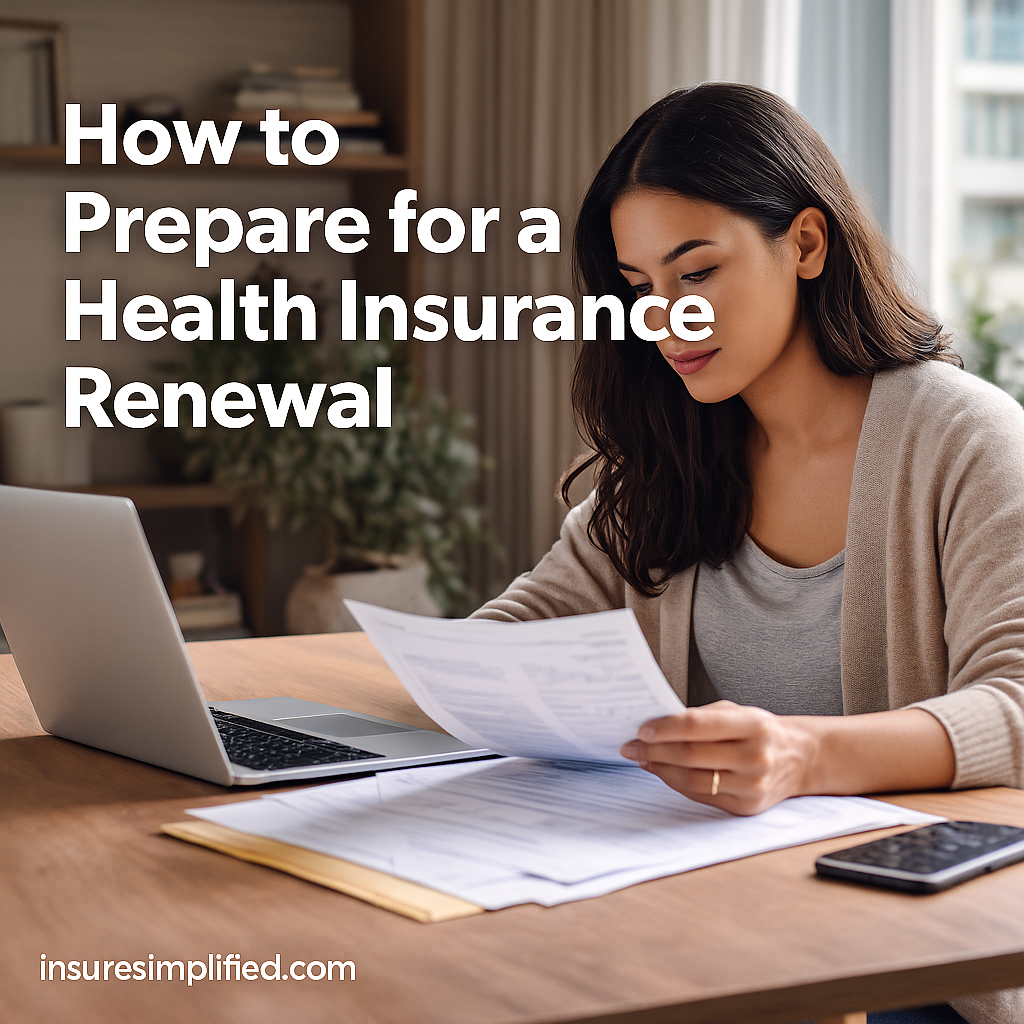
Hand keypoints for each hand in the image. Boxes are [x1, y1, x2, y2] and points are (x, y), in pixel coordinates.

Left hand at [619, 701, 817, 814]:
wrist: (801, 759)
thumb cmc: (761, 730)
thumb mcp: (737, 712)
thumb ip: (701, 717)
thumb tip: (656, 726)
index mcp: (754, 726)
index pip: (698, 726)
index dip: (665, 728)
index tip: (641, 728)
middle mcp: (755, 758)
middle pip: (690, 756)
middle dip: (654, 750)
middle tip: (631, 745)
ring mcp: (752, 786)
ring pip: (692, 780)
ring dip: (660, 769)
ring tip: (642, 757)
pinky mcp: (746, 807)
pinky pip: (700, 796)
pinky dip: (676, 783)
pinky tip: (663, 771)